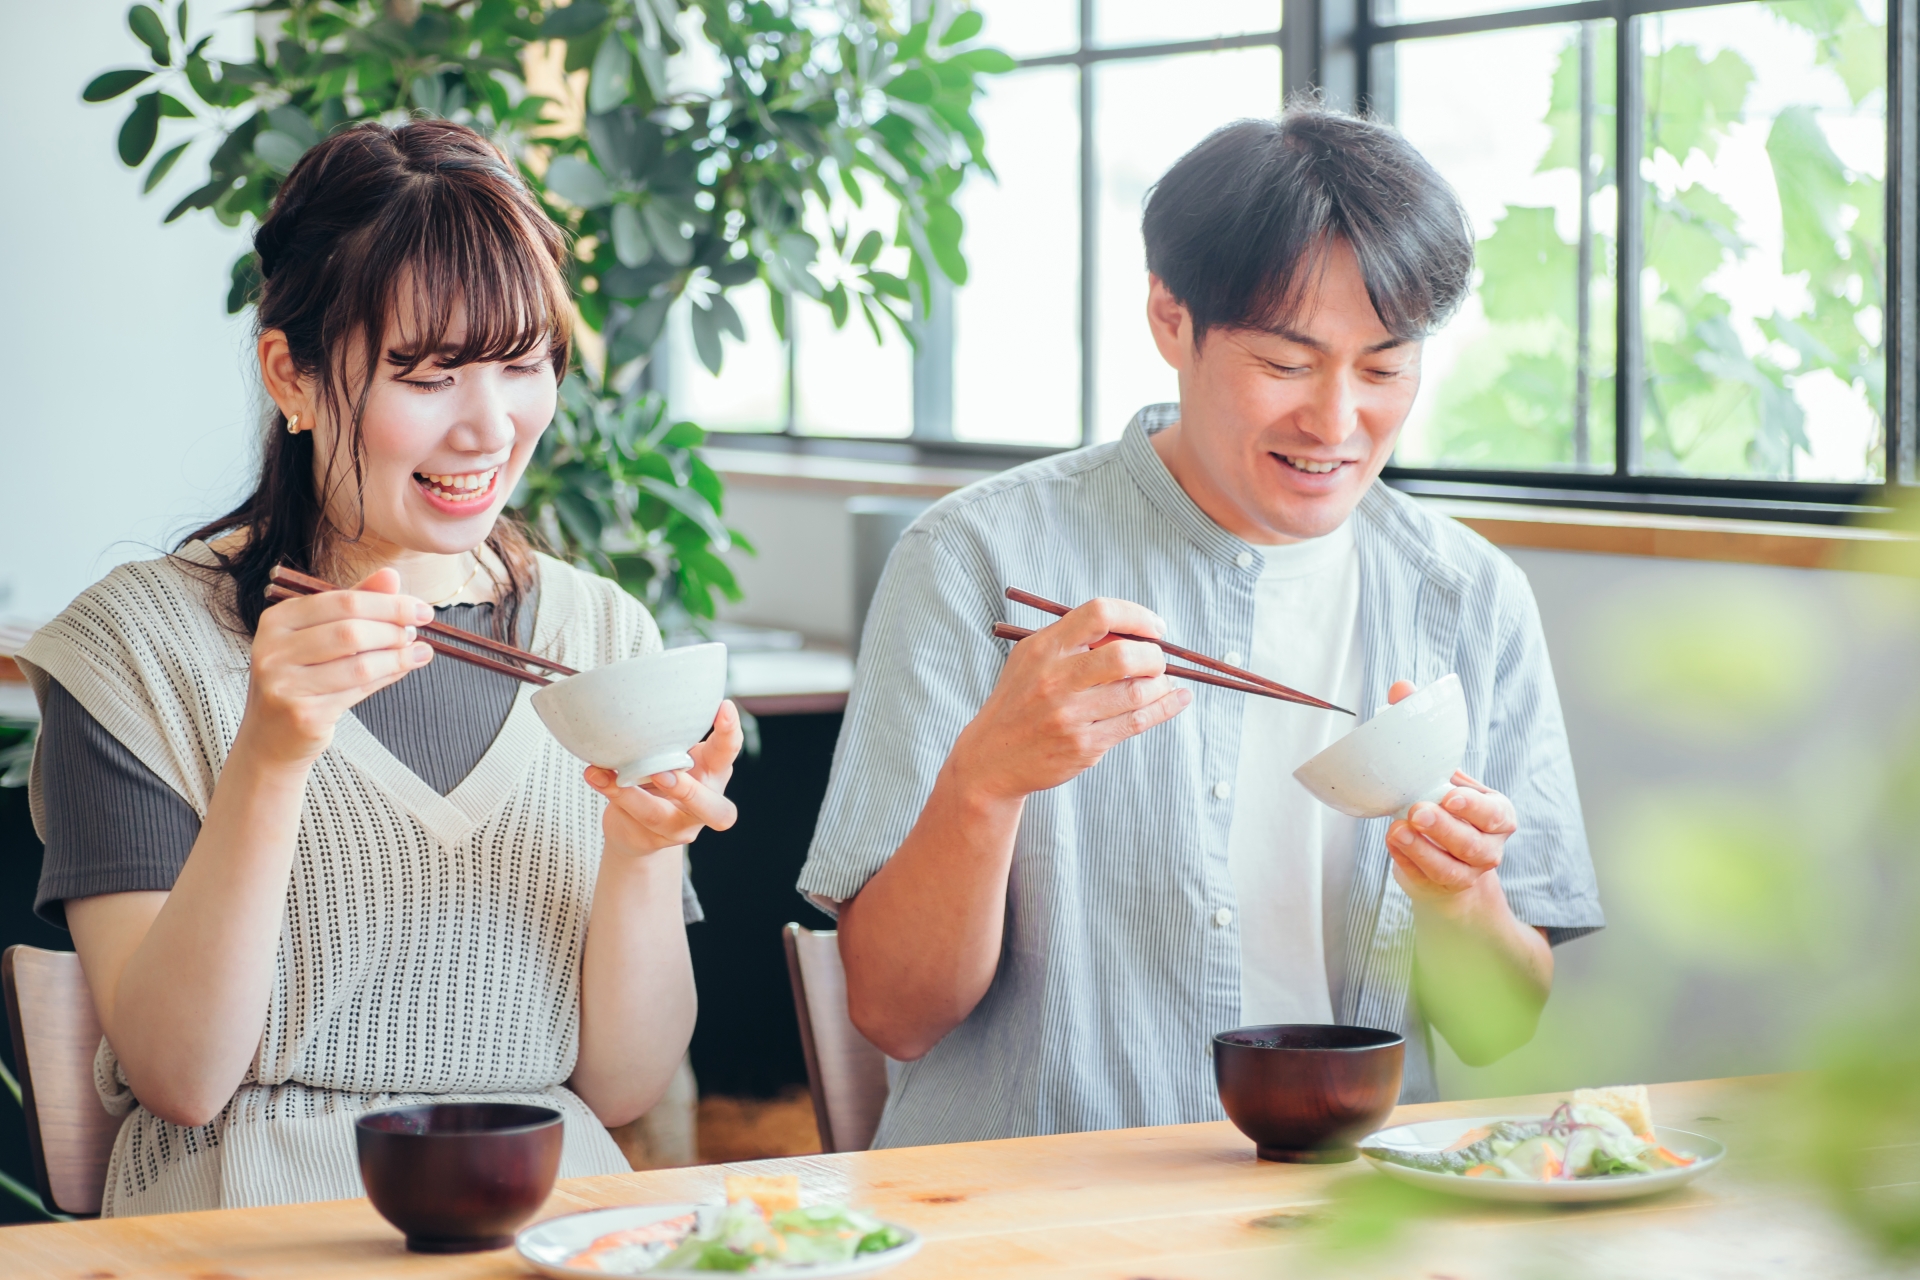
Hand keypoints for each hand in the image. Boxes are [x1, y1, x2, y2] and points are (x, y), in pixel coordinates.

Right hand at [241, 567, 433, 767]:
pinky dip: (388, 677)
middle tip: (416, 632)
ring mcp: (284, 684)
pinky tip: (403, 669)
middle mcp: (273, 649)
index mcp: (277, 620)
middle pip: (351, 631)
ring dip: (397, 657)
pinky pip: (358, 691)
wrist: (271, 736)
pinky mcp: (302, 714)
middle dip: (394, 630)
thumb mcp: (319, 635)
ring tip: (417, 652)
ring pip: (359, 664)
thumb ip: (354, 604)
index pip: (343, 601)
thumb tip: (392, 576)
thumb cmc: (301, 678)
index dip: (389, 604)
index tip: (421, 609)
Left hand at [587, 699, 743, 857]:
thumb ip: (666, 733)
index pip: (729, 752)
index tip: (723, 706)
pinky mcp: (650, 838)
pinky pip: (630, 818)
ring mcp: (678, 828)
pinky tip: (595, 775)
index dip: (730, 732)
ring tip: (617, 776)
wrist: (639, 827)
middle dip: (691, 793)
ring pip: (662, 817)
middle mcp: (704, 804)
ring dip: (636, 796)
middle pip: (717, 811)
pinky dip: (611, 793)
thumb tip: (639, 685)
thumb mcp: (671, 753)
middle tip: (665, 773)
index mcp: (713, 773)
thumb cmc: (662, 777)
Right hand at [949, 597, 1190, 802]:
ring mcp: (1070, 716)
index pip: (1099, 614)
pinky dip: (1166, 708)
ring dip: (1161, 684)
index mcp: (1043, 648)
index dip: (1136, 616)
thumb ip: (1074, 639)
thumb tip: (1135, 632)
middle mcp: (1055, 680)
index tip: (1155, 627)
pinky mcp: (1084, 746)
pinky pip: (1137, 722)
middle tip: (1158, 660)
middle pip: (1124, 655)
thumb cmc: (1020, 701)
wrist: (992, 759)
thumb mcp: (1032, 658)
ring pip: (1137, 692)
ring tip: (1161, 682)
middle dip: (1154, 656)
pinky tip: (1179, 698)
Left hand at [1382, 679, 1518, 910]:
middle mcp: (1489, 847)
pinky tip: (1394, 844)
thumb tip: (1403, 688)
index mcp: (1497, 815)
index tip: (1451, 796)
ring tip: (1398, 830)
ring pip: (1450, 868)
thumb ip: (1423, 731)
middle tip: (1418, 812)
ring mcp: (1467, 873)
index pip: (1494, 813)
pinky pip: (1426, 880)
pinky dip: (1408, 862)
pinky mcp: (1442, 889)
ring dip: (1423, 850)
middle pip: (1474, 844)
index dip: (1474, 807)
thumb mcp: (1441, 772)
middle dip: (1445, 829)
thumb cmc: (1446, 807)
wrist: (1449, 864)